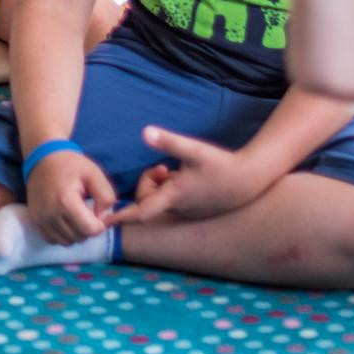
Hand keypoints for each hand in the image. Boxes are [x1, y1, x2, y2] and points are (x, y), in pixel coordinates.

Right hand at [25, 149, 115, 244]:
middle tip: (88, 213)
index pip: (90, 230)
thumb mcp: (94, 174)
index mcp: (66, 201)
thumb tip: (103, 218)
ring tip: (77, 217)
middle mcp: (50, 213)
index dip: (100, 224)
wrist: (43, 158)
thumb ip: (106, 196)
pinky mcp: (34, 221)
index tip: (98, 212)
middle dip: (88, 229)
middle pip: (79, 237)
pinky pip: (52, 240)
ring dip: (76, 233)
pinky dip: (62, 235)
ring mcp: (40, 219)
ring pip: (66, 242)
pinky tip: (66, 221)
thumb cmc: (71, 165)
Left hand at [107, 127, 267, 224]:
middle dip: (148, 182)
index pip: (141, 211)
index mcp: (173, 196)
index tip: (104, 221)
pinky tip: (184, 177)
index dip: (122, 216)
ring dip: (160, 186)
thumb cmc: (221, 165)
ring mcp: (187, 211)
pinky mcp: (195, 210)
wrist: (250, 180)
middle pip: (148, 200)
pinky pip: (173, 203)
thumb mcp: (194, 150)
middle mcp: (178, 208)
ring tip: (173, 170)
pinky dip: (171, 190)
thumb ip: (168, 142)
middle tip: (161, 167)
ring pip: (161, 200)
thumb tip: (145, 132)